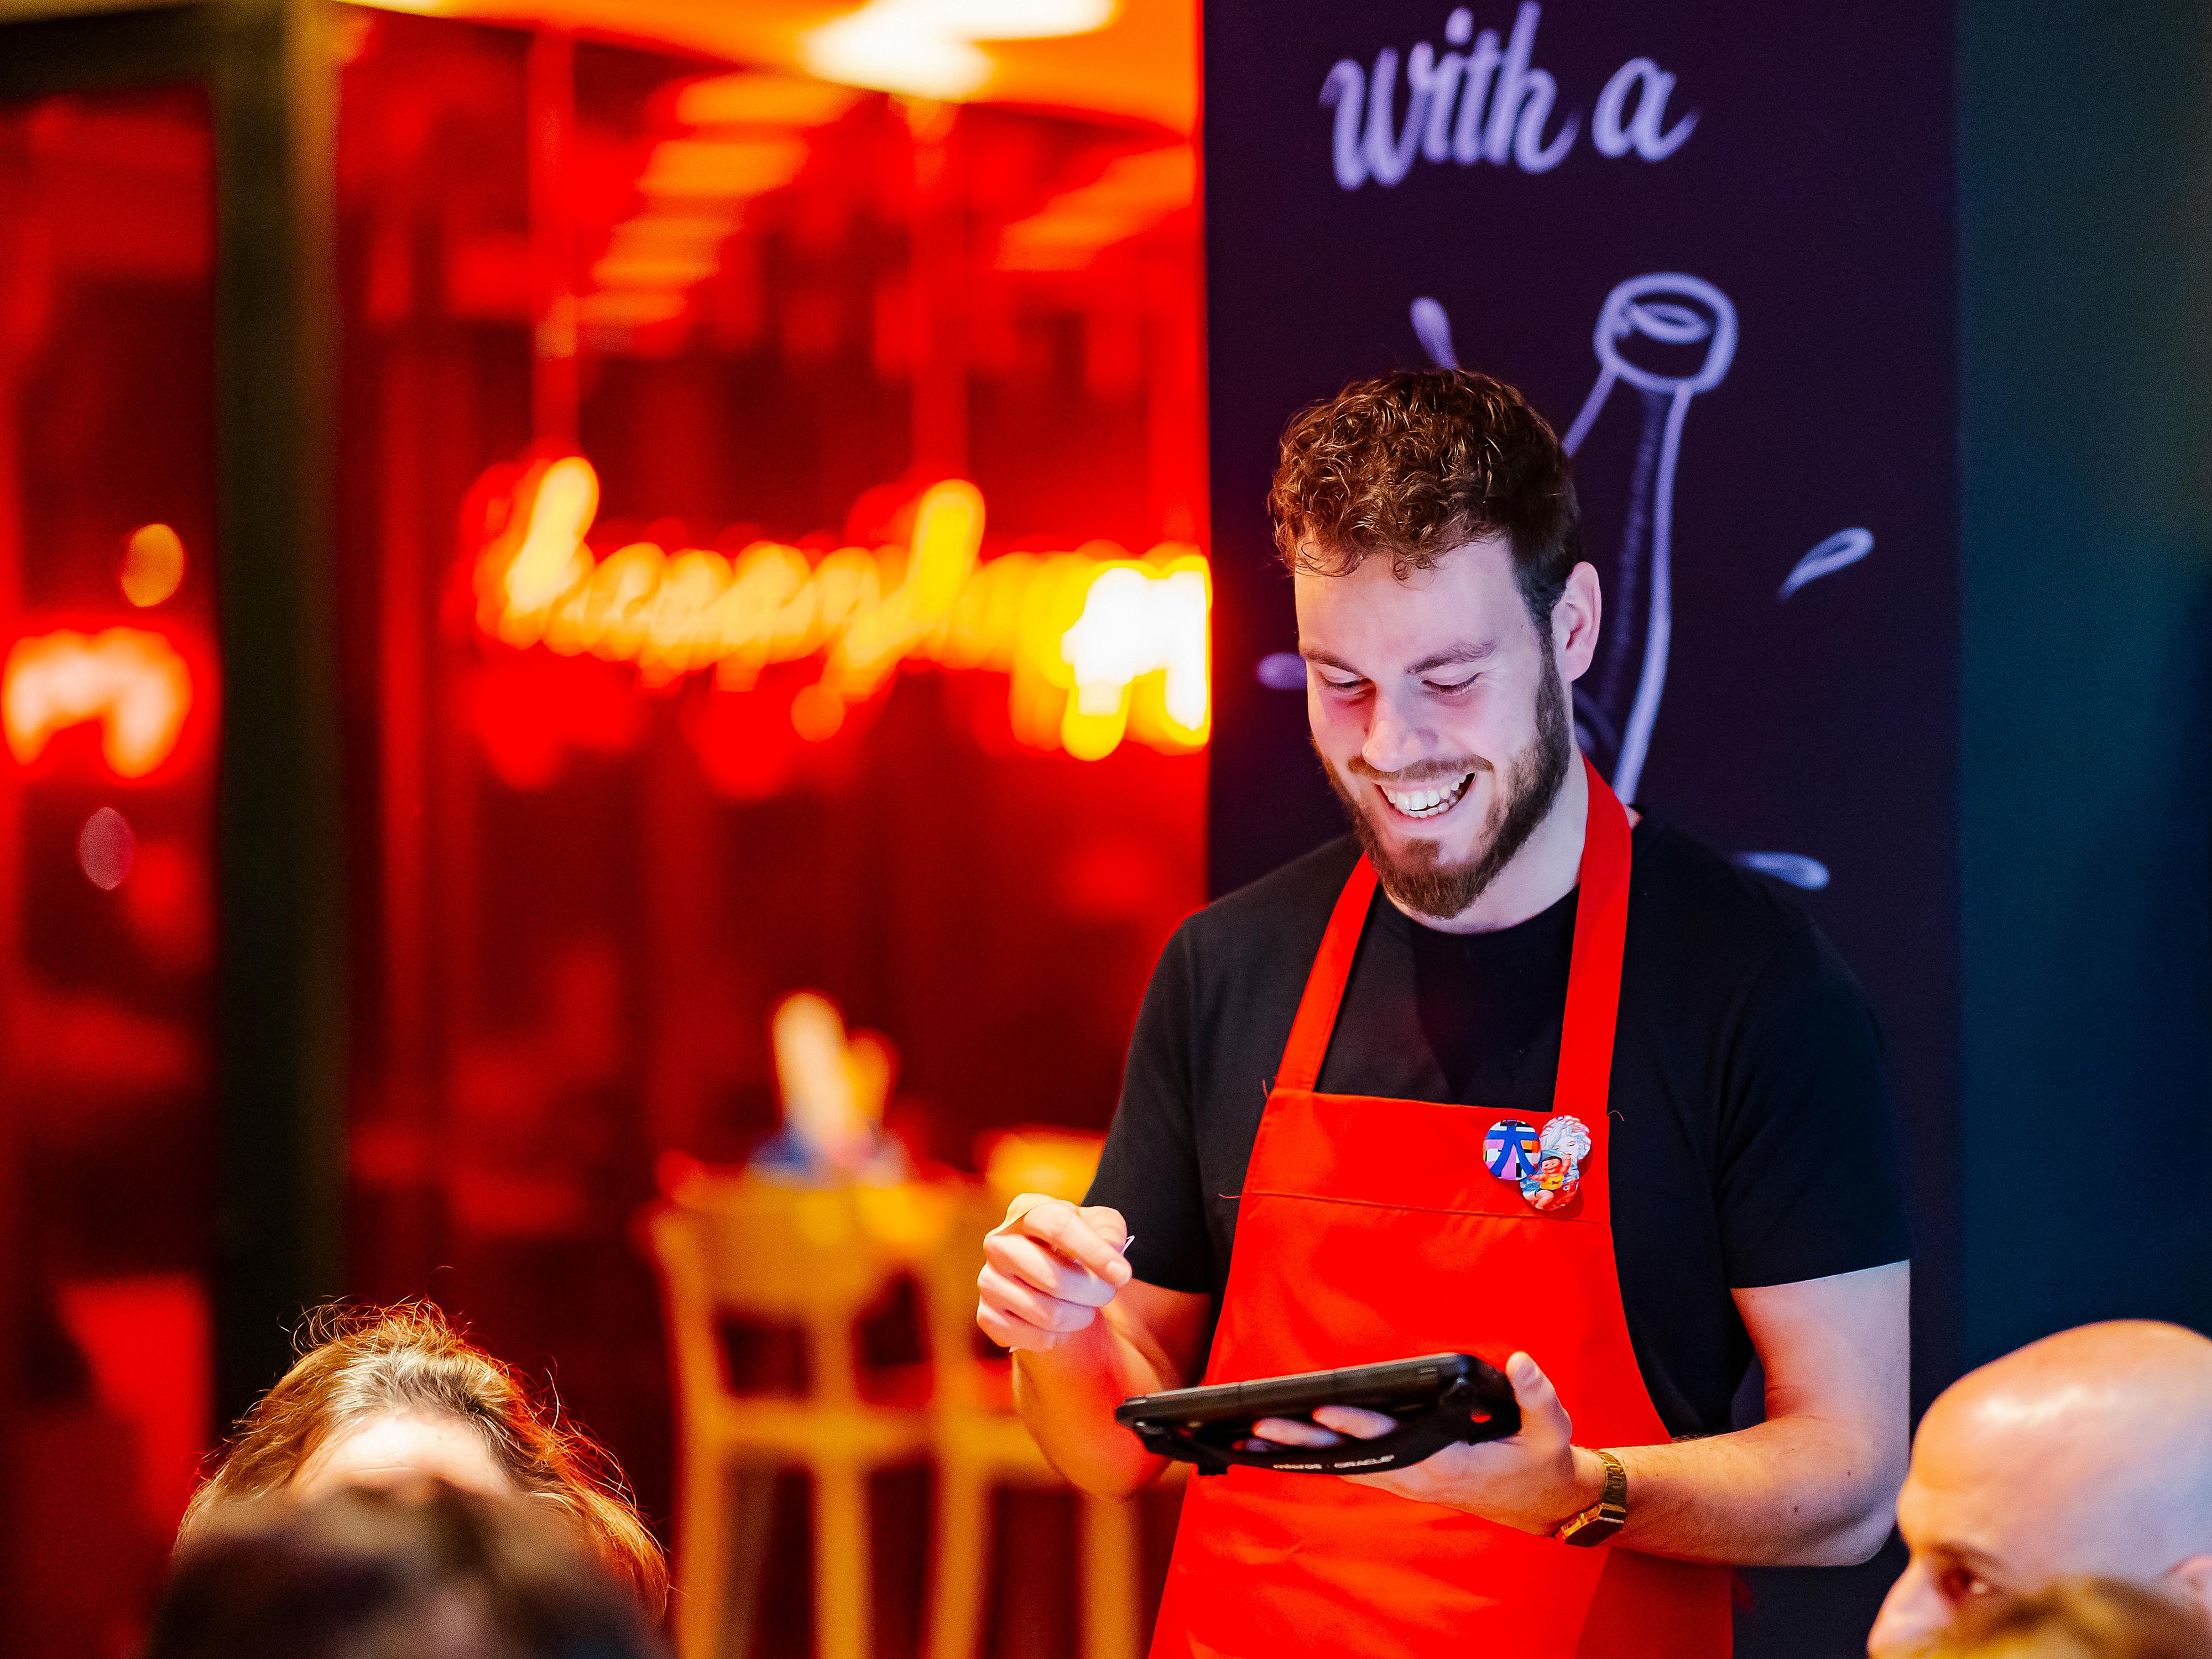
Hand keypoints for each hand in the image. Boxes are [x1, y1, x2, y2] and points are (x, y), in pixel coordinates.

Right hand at [975, 1195, 1132, 1353]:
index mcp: (1026, 1211)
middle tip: (1106, 1294)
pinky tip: (1060, 1325)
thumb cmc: (1078, 1245)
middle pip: (1053, 1278)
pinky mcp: (987, 1315)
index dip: (1094, 1252)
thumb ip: (1109, 1231)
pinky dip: (1057, 1338)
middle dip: (1092, 1293)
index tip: (1123, 1275)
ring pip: (1047, 1313)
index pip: (1058, 1226)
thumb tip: (1110, 1249)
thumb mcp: (1101, 1227)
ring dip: (1080, 1317)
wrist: (1048, 1276)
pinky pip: (1033, 1337)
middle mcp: (999, 1242)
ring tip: (1085, 1308)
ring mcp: (988, 1280)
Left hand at [1251, 1351, 1607, 1532]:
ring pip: (1347, 1466)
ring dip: (1303, 1451)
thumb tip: (1518, 1363)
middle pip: (1354, 1458)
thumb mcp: (1550, 1428)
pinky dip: (1321, 1458)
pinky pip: (1356, 1469)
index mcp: (1447, 1463)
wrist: (1542, 1501)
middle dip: (1307, 1440)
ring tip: (1256, 1435)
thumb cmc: (1540, 1459)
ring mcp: (1408, 1483)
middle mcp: (1418, 1478)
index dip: (1357, 1424)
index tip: (1323, 1407)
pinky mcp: (1404, 1480)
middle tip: (1261, 1424)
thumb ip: (1534, 1395)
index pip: (1392, 1442)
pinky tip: (1289, 1449)